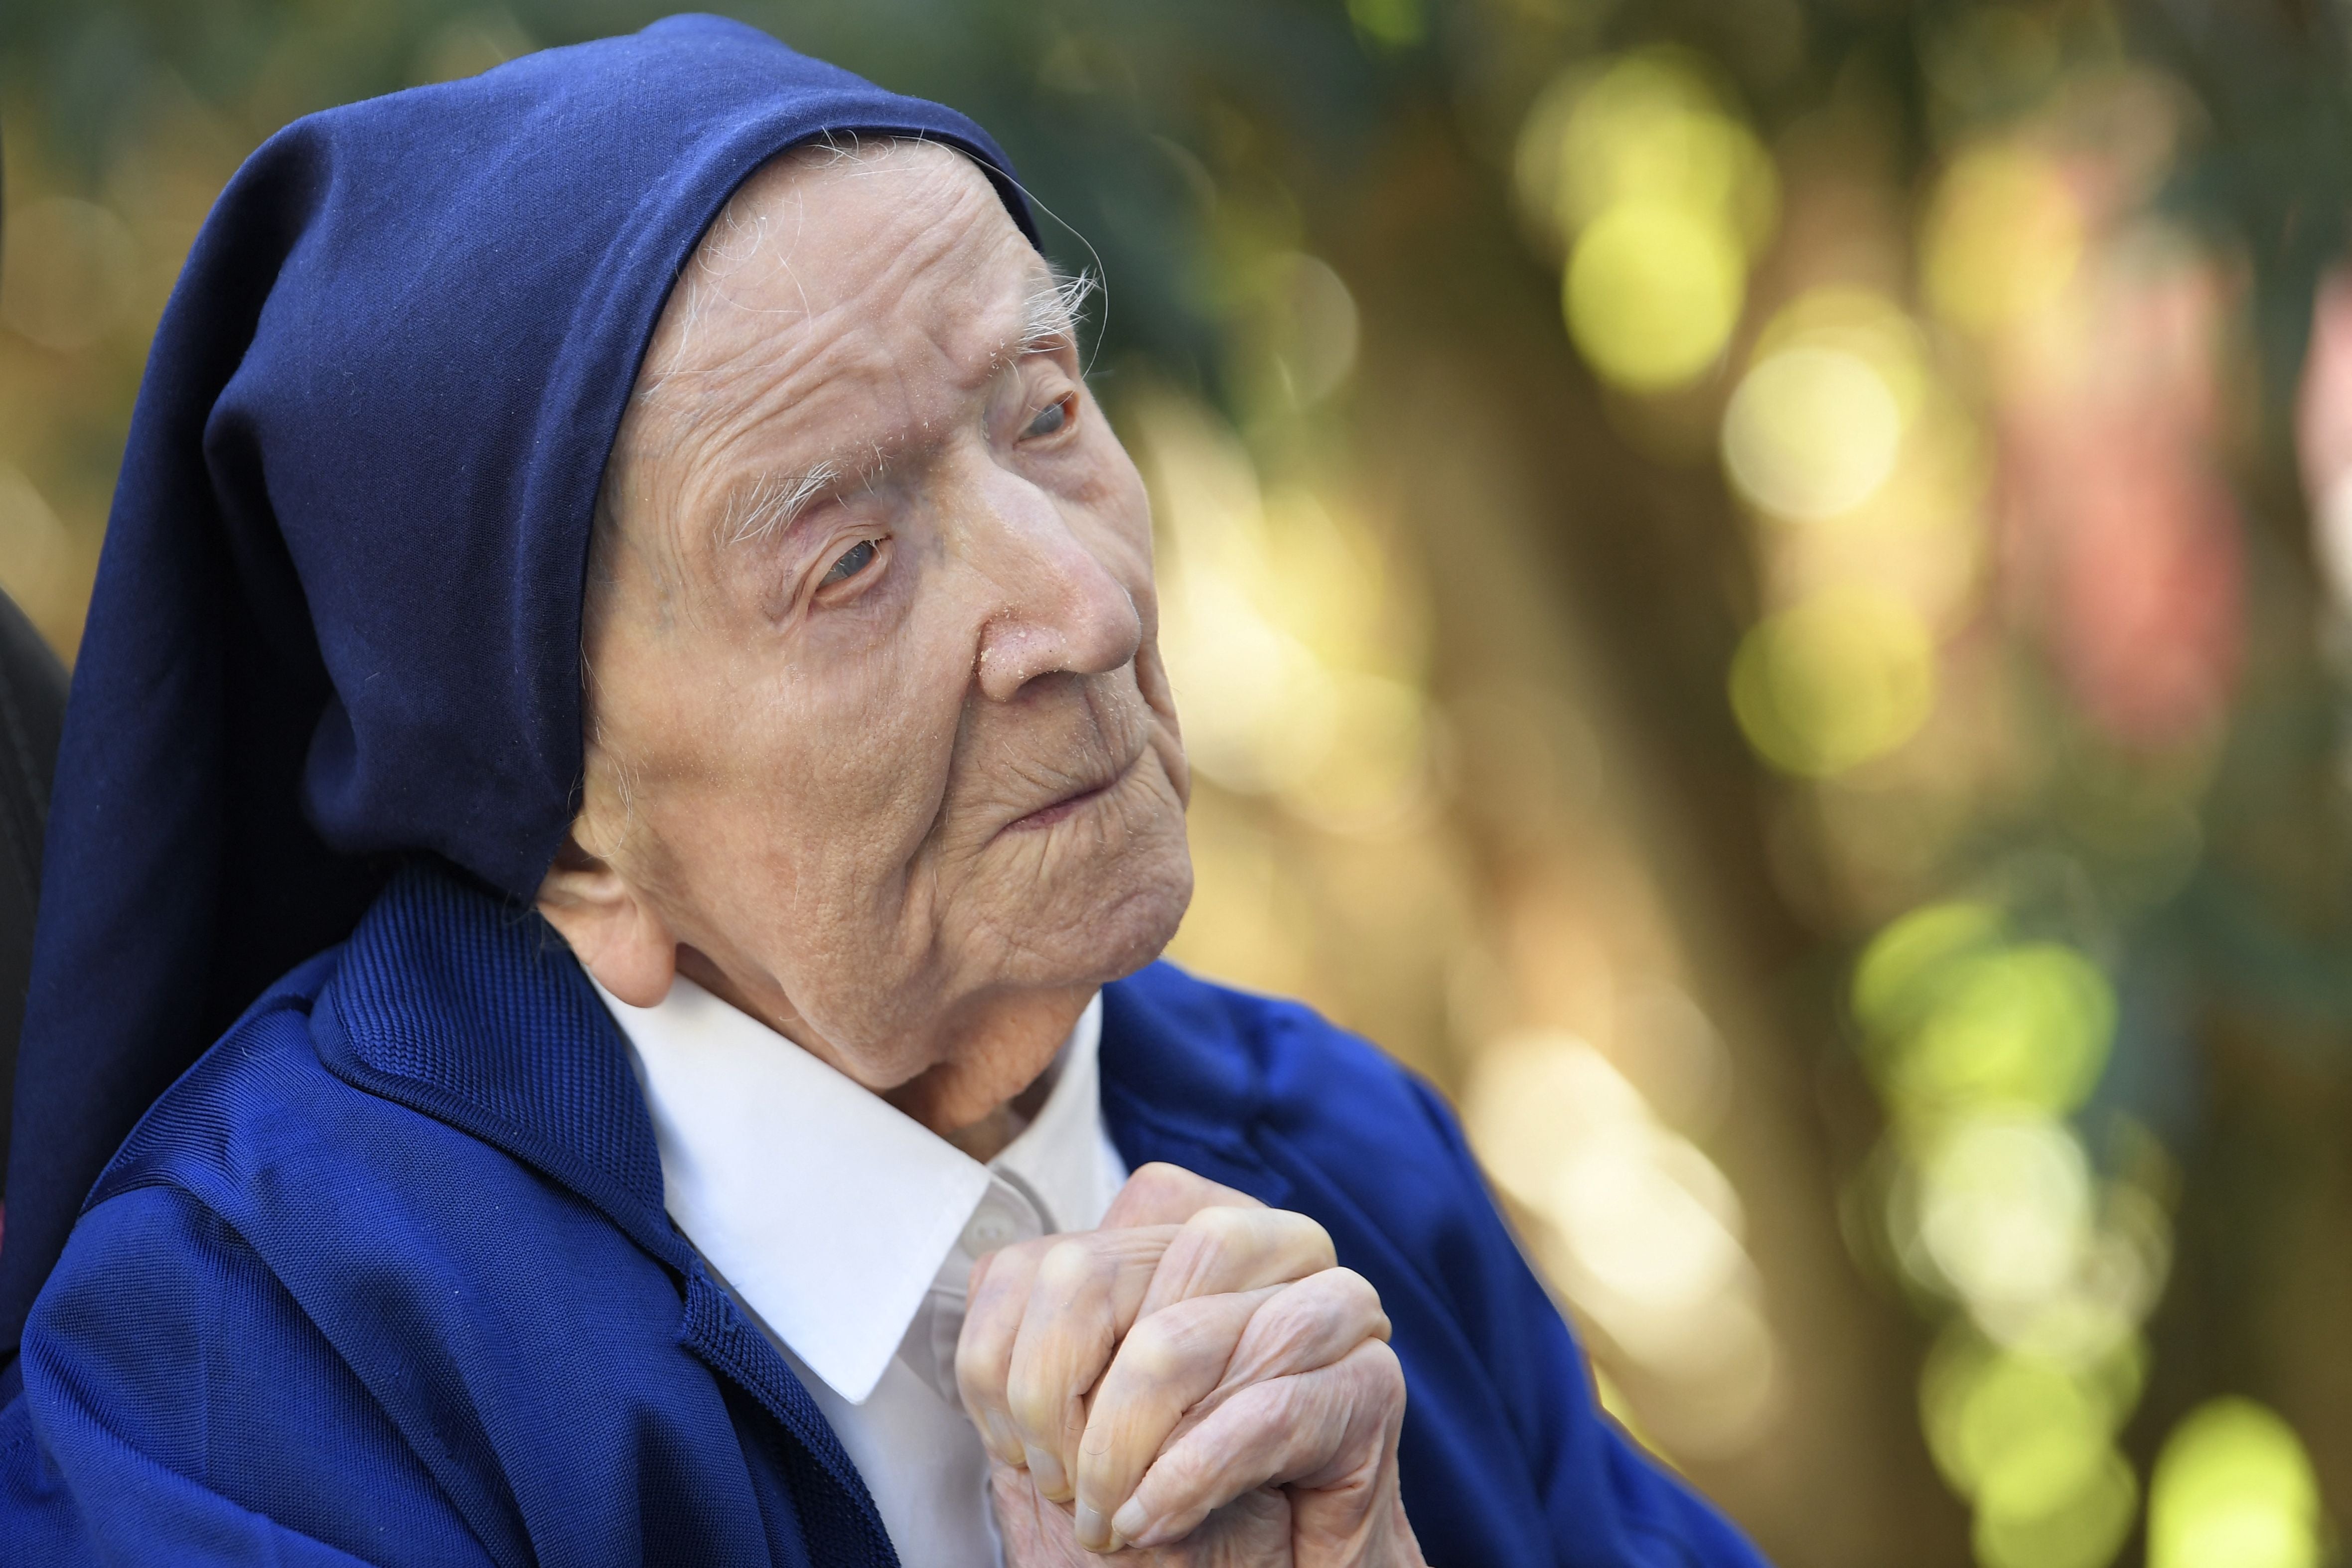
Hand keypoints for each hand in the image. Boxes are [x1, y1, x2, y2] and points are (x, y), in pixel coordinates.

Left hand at [956, 1163, 1425, 1564]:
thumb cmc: (1180, 1514)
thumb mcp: (1080, 1434)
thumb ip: (1040, 1356)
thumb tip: (991, 1280)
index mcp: (1177, 1237)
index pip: (1044, 1257)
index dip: (1007, 1363)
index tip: (1021, 1452)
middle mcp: (1256, 1244)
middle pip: (1090, 1275)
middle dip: (1051, 1405)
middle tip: (1067, 1496)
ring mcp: (1323, 1304)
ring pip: (1171, 1338)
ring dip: (1118, 1448)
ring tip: (1114, 1518)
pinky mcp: (1370, 1383)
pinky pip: (1258, 1410)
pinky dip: (1188, 1476)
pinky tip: (1157, 1520)